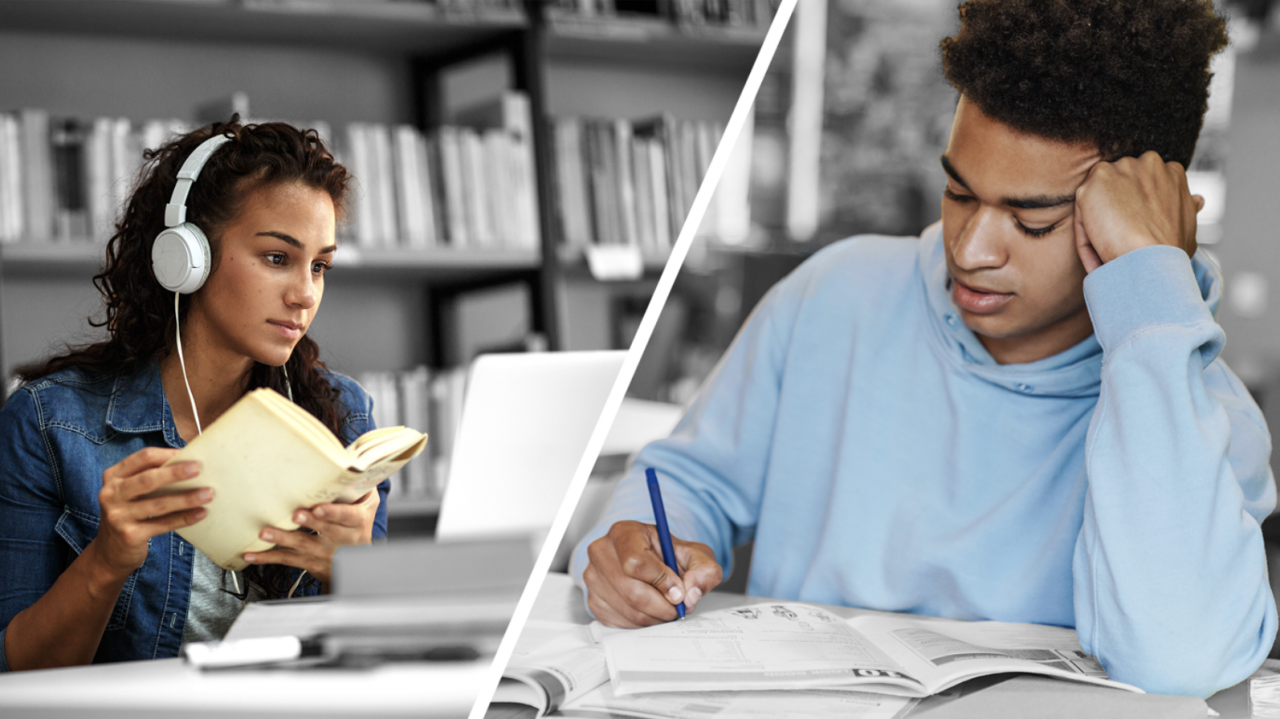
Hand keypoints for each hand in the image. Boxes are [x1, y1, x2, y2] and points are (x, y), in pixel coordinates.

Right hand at [94, 447, 211, 577]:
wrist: (110, 552)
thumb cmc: (129, 513)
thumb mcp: (130, 492)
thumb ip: (150, 477)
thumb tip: (190, 463)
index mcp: (113, 476)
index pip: (142, 458)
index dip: (167, 454)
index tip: (190, 454)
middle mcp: (111, 494)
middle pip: (148, 479)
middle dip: (175, 473)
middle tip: (199, 469)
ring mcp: (118, 516)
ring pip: (158, 504)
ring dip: (186, 498)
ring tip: (208, 494)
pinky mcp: (130, 535)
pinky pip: (163, 524)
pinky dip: (184, 518)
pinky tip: (201, 513)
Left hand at [243, 488, 379, 588]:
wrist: (360, 563)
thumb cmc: (358, 523)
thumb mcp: (368, 504)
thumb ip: (360, 484)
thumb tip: (351, 457)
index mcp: (358, 521)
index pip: (347, 516)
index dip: (333, 513)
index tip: (319, 508)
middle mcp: (342, 539)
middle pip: (326, 530)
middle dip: (310, 523)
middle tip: (295, 515)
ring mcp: (325, 553)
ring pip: (303, 545)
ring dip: (283, 539)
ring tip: (265, 533)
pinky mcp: (310, 563)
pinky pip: (288, 560)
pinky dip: (268, 558)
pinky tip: (252, 555)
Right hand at [583, 520, 722, 627]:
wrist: (653, 560)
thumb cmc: (670, 555)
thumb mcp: (696, 555)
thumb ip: (703, 571)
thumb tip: (690, 594)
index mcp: (623, 532)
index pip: (636, 563)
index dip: (661, 582)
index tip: (679, 591)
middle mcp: (601, 552)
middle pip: (632, 592)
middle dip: (662, 606)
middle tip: (678, 607)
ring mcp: (593, 577)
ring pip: (628, 610)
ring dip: (655, 617)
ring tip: (667, 608)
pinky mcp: (593, 600)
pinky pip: (620, 621)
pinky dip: (642, 623)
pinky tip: (651, 611)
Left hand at [1074, 150, 1203, 272]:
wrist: (1150, 259)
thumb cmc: (1170, 251)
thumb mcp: (1188, 226)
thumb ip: (1187, 208)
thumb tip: (1197, 200)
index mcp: (1171, 171)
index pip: (1144, 184)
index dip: (1137, 207)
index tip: (1137, 226)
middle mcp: (1148, 162)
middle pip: (1121, 186)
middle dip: (1117, 207)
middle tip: (1121, 234)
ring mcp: (1122, 167)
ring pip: (1100, 196)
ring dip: (1100, 218)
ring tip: (1112, 242)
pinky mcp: (1098, 177)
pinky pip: (1083, 204)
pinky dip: (1086, 226)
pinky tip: (1100, 241)